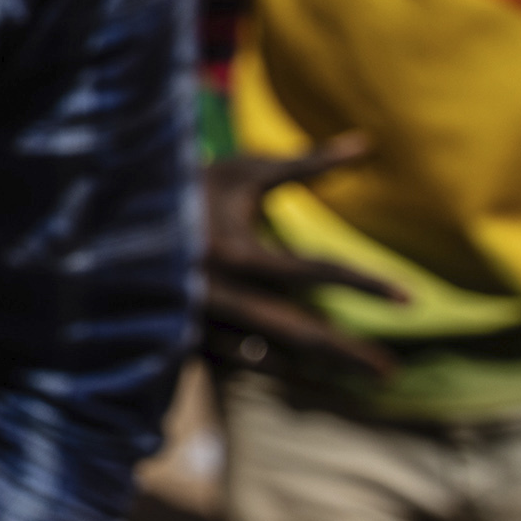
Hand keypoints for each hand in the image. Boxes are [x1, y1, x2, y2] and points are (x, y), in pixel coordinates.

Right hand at [204, 133, 403, 378]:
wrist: (112, 214)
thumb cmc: (191, 184)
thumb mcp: (247, 171)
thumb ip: (307, 163)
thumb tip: (367, 143)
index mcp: (238, 252)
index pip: (315, 271)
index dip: (365, 283)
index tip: (408, 299)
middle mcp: (221, 293)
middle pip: (298, 332)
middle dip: (347, 354)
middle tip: (390, 374)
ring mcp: (201, 320)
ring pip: (267, 357)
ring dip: (312, 368)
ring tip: (355, 377)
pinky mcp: (183, 335)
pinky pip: (234, 362)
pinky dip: (269, 367)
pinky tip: (299, 372)